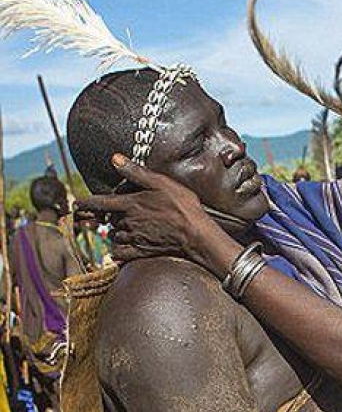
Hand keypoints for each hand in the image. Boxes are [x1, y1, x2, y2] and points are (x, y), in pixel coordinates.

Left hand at [76, 156, 217, 268]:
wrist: (196, 235)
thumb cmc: (182, 206)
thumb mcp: (161, 183)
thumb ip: (136, 172)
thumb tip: (115, 158)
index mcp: (129, 204)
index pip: (98, 203)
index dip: (84, 203)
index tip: (75, 205)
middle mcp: (127, 222)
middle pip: (107, 220)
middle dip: (105, 217)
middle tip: (104, 215)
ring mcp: (134, 238)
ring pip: (113, 235)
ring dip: (113, 232)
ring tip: (119, 228)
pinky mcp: (141, 251)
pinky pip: (121, 253)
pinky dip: (116, 252)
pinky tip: (116, 251)